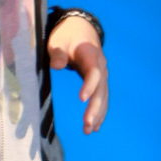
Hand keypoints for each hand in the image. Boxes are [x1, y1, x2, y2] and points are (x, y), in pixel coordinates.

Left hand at [48, 15, 108, 133]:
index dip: (89, 85)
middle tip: (87, 124)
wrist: (81, 29)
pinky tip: (96, 126)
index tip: (82, 99)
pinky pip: (103, 97)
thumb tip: (57, 66)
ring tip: (89, 130)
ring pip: (103, 96)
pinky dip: (100, 111)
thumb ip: (58, 53)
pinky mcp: (100, 81)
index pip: (93, 72)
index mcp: (91, 54)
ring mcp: (102, 74)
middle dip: (95, 107)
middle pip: (101, 88)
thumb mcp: (58, 40)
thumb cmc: (66, 35)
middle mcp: (101, 66)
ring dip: (98, 113)